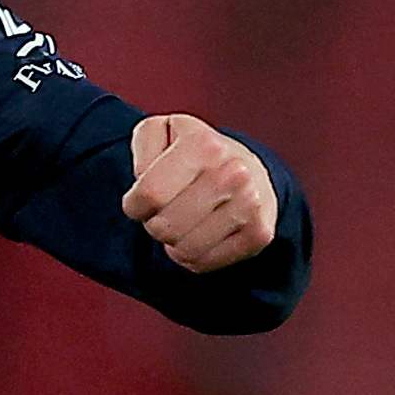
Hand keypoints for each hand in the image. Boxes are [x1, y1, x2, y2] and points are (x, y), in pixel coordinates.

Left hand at [121, 114, 278, 272]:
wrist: (251, 171)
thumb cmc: (195, 154)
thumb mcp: (163, 131)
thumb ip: (143, 141)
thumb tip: (144, 173)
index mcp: (204, 144)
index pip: (149, 194)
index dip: (135, 205)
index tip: (143, 200)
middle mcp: (233, 172)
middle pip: (164, 227)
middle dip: (155, 224)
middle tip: (166, 211)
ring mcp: (250, 204)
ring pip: (183, 250)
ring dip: (173, 243)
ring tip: (183, 223)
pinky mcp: (259, 233)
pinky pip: (204, 263)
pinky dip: (193, 257)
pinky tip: (200, 236)